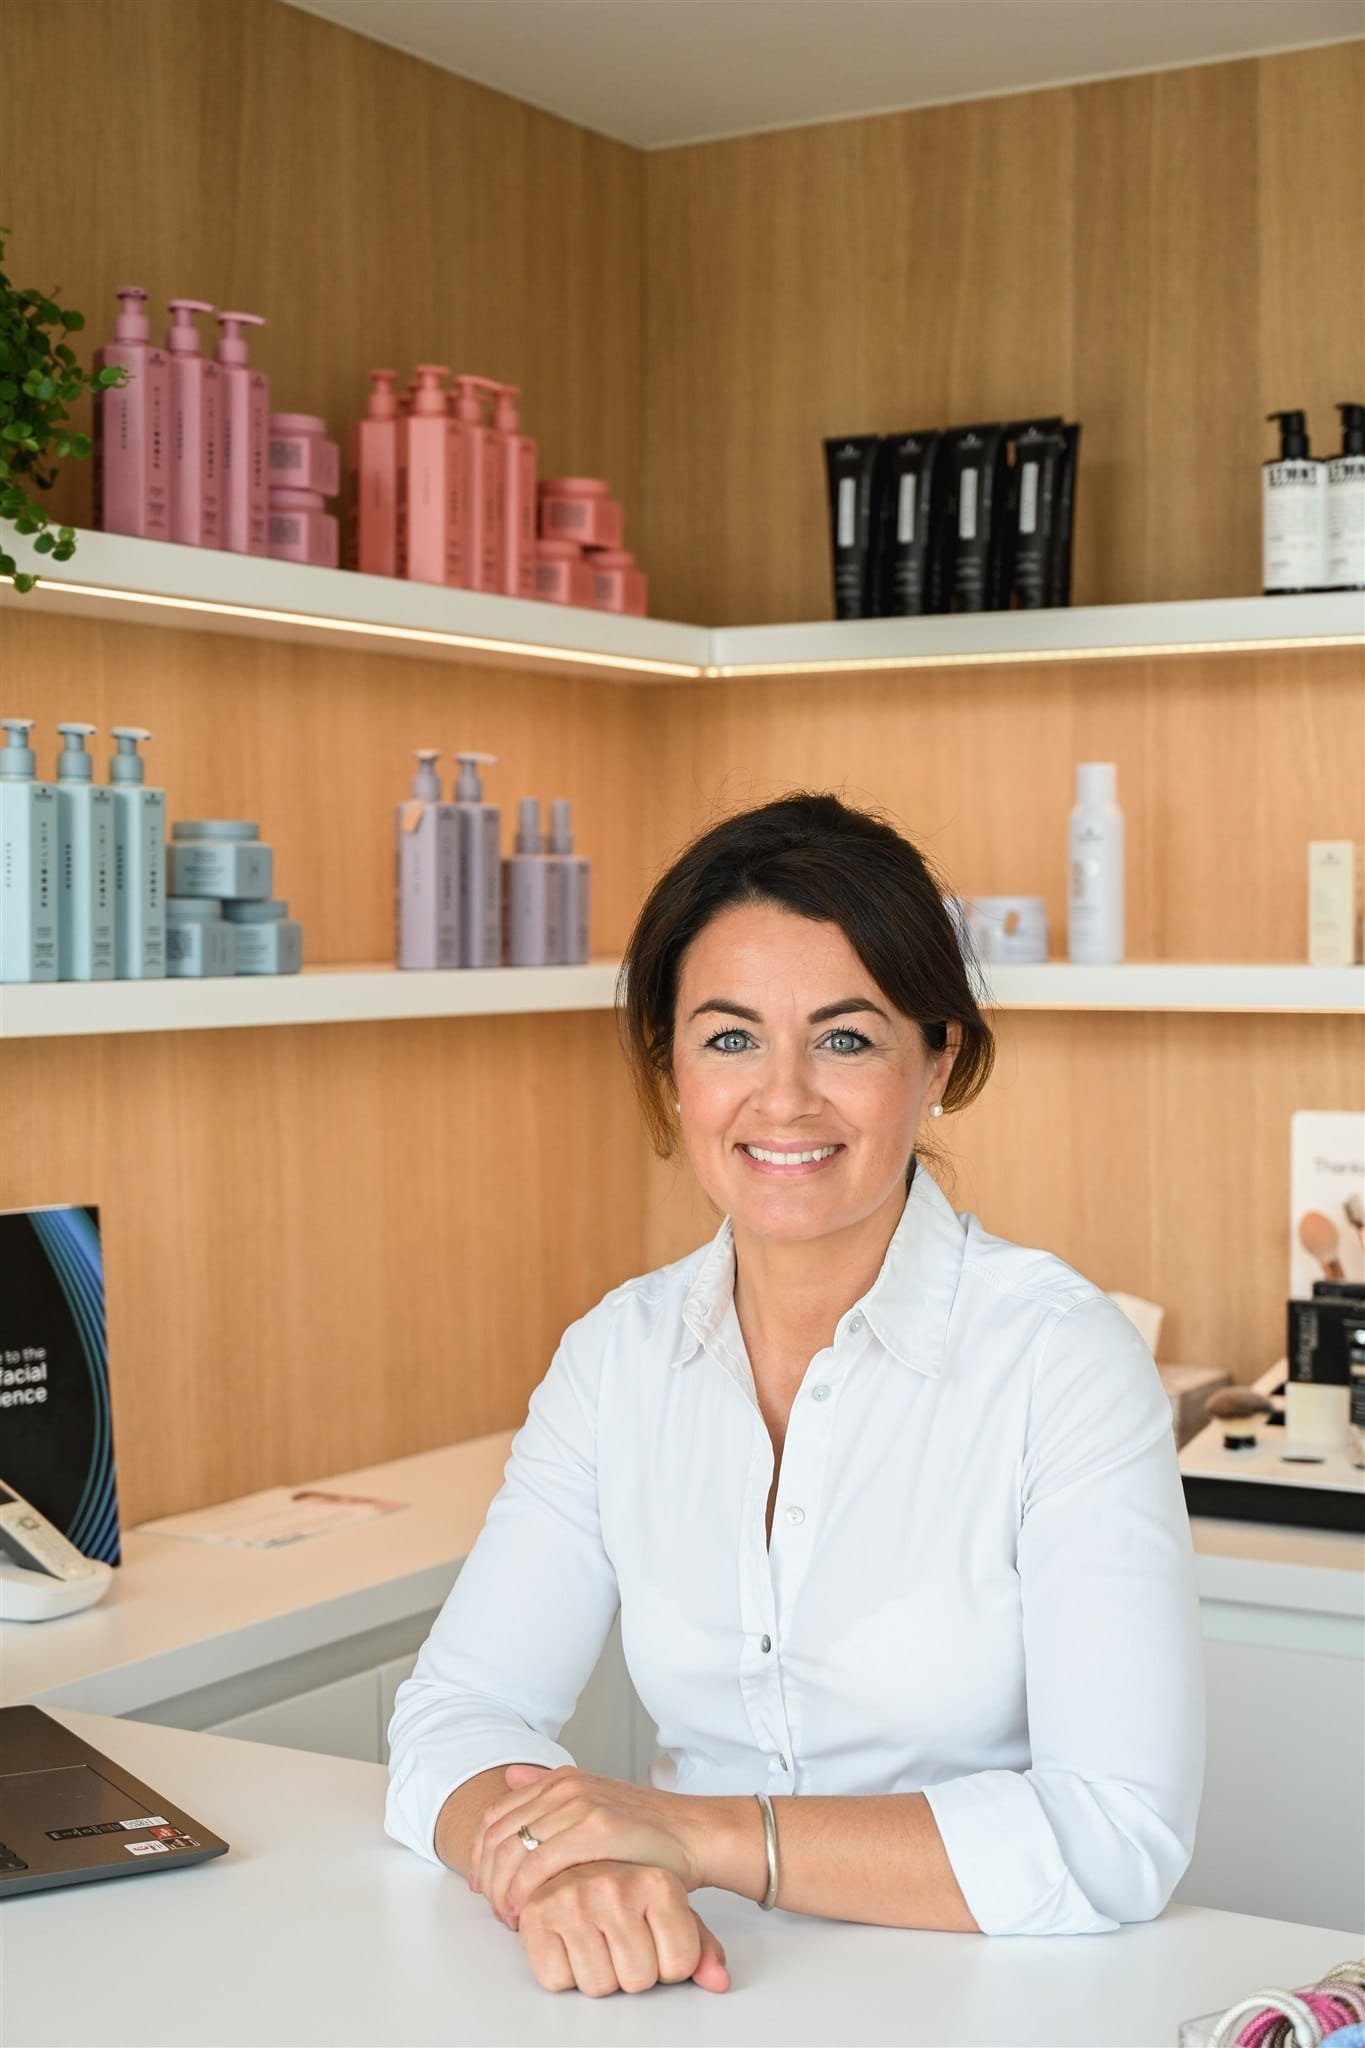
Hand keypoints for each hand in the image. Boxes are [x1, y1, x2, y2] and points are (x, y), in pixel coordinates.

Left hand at [471, 1764, 711, 1925]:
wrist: (693, 1835)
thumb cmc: (644, 1833)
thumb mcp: (593, 1803)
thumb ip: (550, 1795)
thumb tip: (510, 1777)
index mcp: (559, 1779)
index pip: (495, 1816)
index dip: (480, 1856)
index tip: (482, 1889)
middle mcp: (564, 1785)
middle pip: (498, 1834)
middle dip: (487, 1878)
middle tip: (495, 1911)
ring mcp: (580, 1803)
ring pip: (513, 1849)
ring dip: (503, 1889)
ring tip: (511, 1916)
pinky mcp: (596, 1826)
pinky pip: (540, 1862)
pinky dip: (525, 1890)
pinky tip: (528, 1911)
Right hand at [514, 1860, 729, 1996]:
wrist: (589, 1847)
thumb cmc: (634, 1884)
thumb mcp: (675, 1909)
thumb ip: (702, 1948)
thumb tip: (719, 1982)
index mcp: (657, 1883)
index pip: (680, 1966)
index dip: (670, 1965)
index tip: (659, 1941)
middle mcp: (615, 1886)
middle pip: (639, 1980)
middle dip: (632, 1972)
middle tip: (623, 1940)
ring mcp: (574, 1896)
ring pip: (598, 1986)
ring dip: (597, 1973)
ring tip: (596, 1939)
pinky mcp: (536, 1912)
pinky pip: (557, 1979)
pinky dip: (561, 1970)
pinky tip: (568, 1942)